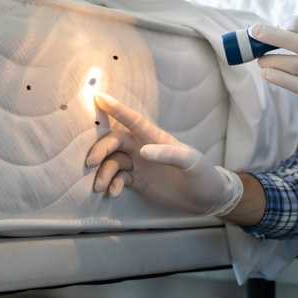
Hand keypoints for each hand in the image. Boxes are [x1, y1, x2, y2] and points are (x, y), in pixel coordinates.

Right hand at [86, 93, 243, 216]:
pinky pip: (118, 179)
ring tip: (100, 188)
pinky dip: (112, 184)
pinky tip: (113, 193)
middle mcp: (144, 147)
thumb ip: (168, 154)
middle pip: (115, 142)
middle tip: (89, 163)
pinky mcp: (138, 181)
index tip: (98, 97)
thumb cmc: (203, 175)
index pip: (133, 120)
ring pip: (113, 162)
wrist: (207, 200)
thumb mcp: (191, 162)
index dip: (116, 108)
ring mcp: (140, 165)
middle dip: (100, 149)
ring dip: (103, 173)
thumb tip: (142, 151)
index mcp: (156, 137)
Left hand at [251, 15, 297, 139]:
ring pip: (292, 63)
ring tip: (261, 61)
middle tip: (253, 31)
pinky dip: (277, 76)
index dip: (295, 22)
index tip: (282, 24)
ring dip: (271, 60)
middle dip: (272, 35)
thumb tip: (278, 33)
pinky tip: (267, 73)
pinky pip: (293, 83)